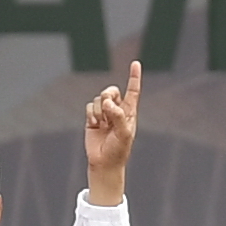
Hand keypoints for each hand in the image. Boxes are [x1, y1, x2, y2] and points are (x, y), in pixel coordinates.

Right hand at [82, 60, 139, 203]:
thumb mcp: (123, 134)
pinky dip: (91, 115)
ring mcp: (104, 113)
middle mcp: (117, 110)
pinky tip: (94, 125)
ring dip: (99, 110)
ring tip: (102, 124)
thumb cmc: (118, 150)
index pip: (133, 91)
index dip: (134, 77)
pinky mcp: (92, 118)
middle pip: (111, 91)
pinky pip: (89, 106)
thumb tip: (107, 102)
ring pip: (98, 99)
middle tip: (107, 106)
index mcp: (129, 112)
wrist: (104, 162)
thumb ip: (117, 116)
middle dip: (108, 95)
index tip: (136, 63)